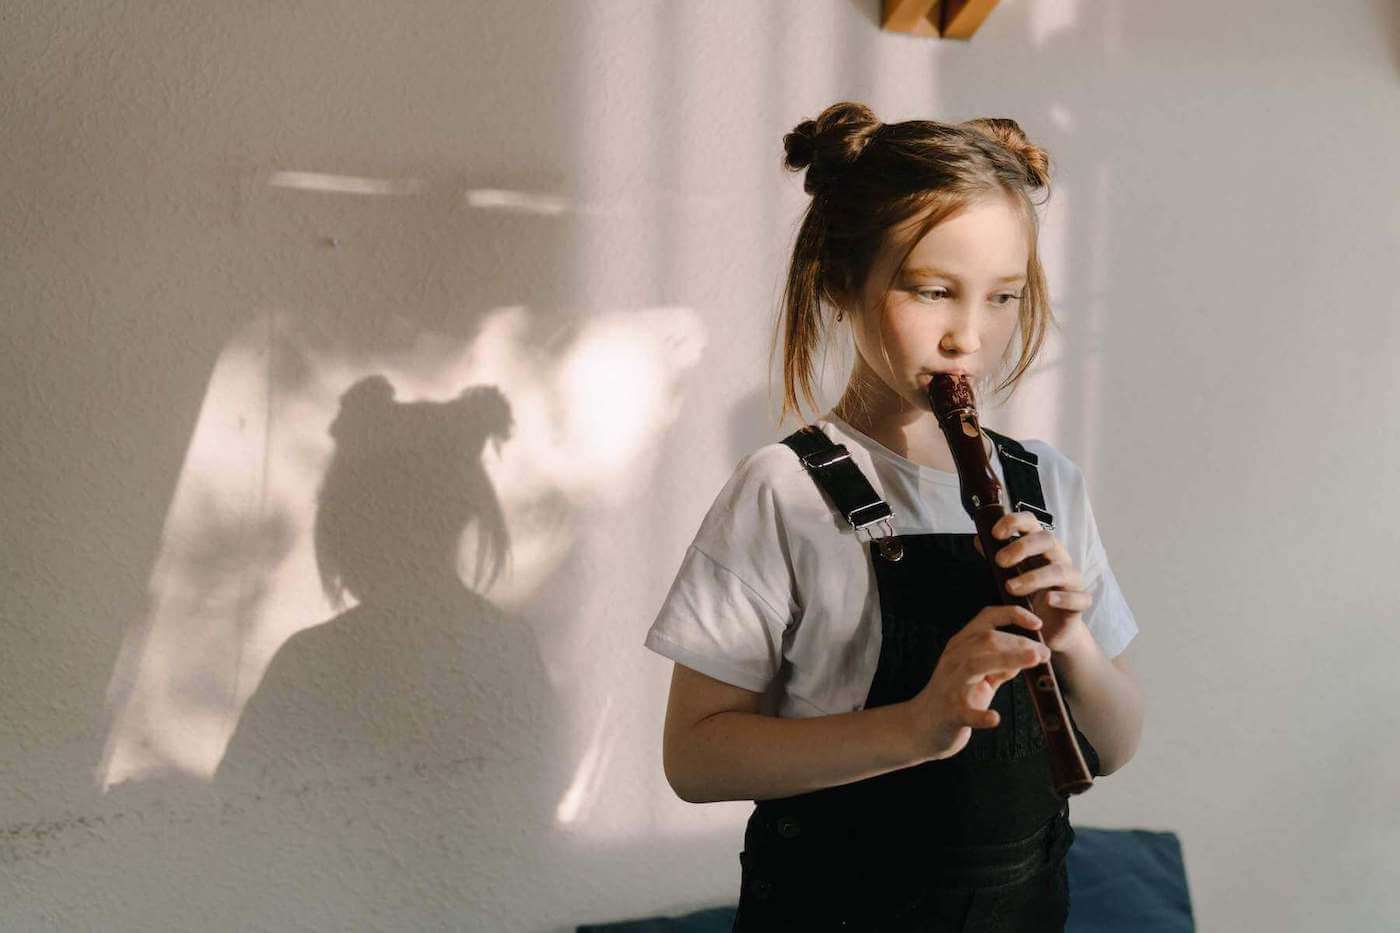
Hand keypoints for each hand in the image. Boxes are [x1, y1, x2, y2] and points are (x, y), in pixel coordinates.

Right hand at [904, 604, 1050, 762]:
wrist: (922, 726)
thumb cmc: (953, 698)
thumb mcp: (978, 674)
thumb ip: (1000, 663)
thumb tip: (1029, 652)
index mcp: (961, 646)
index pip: (986, 618)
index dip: (1013, 615)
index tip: (1037, 623)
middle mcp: (954, 660)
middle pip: (987, 639)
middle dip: (1020, 642)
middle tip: (1044, 653)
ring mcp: (951, 685)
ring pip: (977, 664)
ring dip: (1007, 660)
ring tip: (1033, 660)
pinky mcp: (950, 713)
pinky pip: (966, 712)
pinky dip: (981, 716)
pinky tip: (994, 718)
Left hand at [975, 511, 1092, 653]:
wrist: (1050, 628)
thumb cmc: (1030, 596)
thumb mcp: (1010, 575)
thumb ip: (998, 558)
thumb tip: (979, 540)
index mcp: (1041, 547)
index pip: (1032, 523)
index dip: (1015, 522)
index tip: (995, 533)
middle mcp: (1059, 558)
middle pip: (1047, 540)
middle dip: (1022, 547)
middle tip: (1000, 561)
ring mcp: (1072, 580)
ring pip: (1060, 570)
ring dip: (1034, 577)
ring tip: (1011, 587)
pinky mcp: (1080, 603)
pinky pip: (1079, 598)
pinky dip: (1064, 598)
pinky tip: (1048, 600)